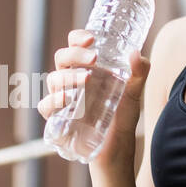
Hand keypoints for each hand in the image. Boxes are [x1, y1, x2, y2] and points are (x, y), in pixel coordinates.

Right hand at [38, 29, 149, 167]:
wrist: (117, 148)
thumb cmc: (122, 117)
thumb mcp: (134, 94)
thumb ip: (139, 73)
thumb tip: (136, 53)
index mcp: (87, 68)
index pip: (74, 45)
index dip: (77, 38)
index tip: (91, 39)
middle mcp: (72, 79)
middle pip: (62, 58)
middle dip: (75, 54)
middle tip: (93, 58)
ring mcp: (63, 98)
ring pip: (53, 79)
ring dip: (68, 76)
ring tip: (87, 80)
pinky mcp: (58, 118)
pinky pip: (46, 106)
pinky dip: (53, 100)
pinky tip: (68, 99)